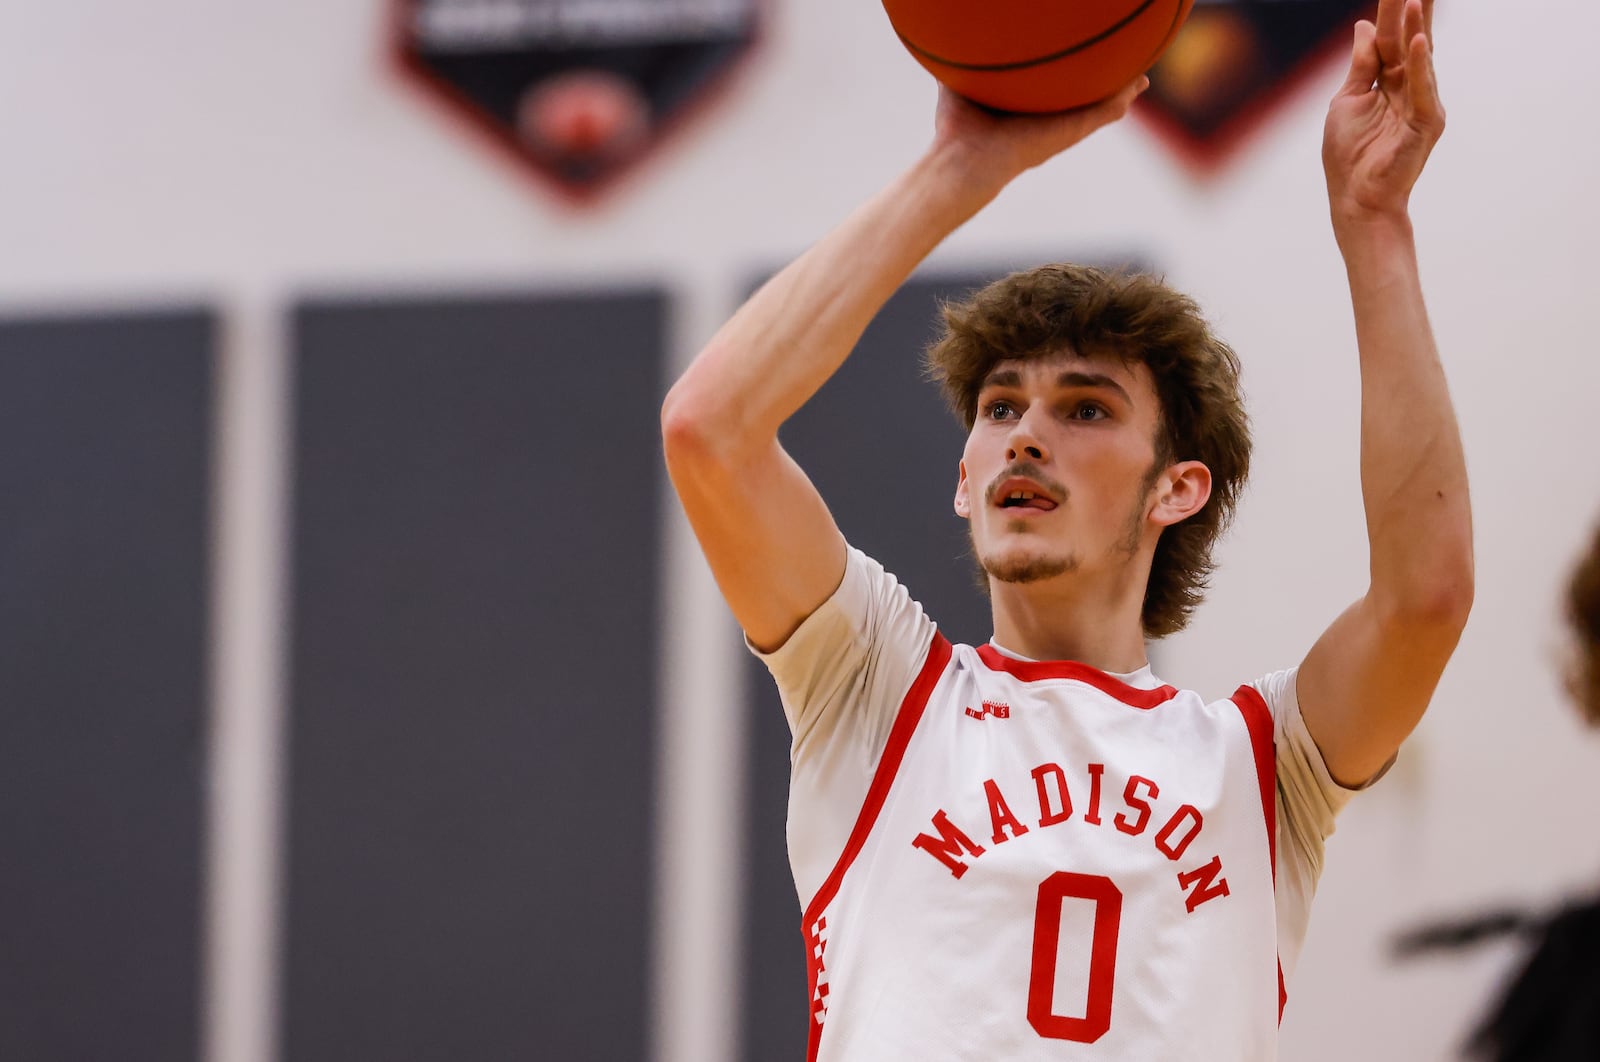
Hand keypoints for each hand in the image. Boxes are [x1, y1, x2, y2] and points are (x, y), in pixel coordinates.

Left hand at [930, 77, 1147, 194]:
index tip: (1074, 61)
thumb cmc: (956, 126)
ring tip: (1140, 76)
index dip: (1061, 78)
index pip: (1048, 92)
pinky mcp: (1070, 132)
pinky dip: (1121, 99)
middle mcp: (1045, 120)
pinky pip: (1103, 113)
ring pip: (1099, 107)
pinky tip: (1137, 84)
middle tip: (1117, 68)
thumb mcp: (959, 82)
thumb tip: (950, 40)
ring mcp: (1061, 127)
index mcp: (1023, 111)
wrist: (965, 159)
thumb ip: (962, 62)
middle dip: (1098, 86)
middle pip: (1079, 100)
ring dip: (1120, 90)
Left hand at [1323, 0, 1443, 227]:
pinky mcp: (1427, 121)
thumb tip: (1365, 26)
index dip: (1391, 11)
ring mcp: (1421, 103)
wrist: (1356, 198)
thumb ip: (1361, 64)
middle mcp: (1409, 87)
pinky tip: (1418, 41)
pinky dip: (1420, 65)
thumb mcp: (1347, 99)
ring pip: (1418, 58)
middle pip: (1408, 40)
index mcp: (1388, 82)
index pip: (1390, 39)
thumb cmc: (1349, 155)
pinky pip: (1422, 88)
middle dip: (1410, 9)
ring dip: (1415, 27)